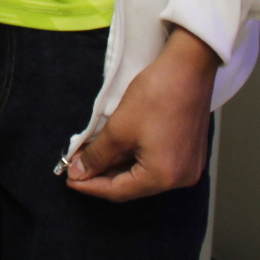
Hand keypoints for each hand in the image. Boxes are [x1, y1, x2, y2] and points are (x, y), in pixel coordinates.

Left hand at [65, 26, 217, 200]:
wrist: (189, 68)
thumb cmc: (157, 96)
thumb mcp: (119, 128)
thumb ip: (97, 155)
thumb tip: (80, 172)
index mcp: (164, 177)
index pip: (119, 191)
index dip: (91, 186)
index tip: (69, 179)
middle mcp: (180, 179)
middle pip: (132, 186)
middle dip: (102, 175)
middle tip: (76, 166)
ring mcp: (188, 167)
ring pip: (143, 175)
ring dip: (116, 166)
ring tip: (91, 156)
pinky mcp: (189, 153)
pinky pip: (156, 164)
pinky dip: (134, 158)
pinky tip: (115, 149)